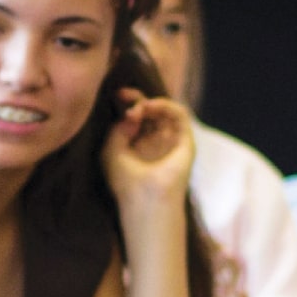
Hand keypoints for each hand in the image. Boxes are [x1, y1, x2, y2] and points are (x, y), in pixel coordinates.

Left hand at [100, 88, 195, 215]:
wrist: (144, 201)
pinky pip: (181, 115)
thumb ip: (118, 128)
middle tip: (125, 95)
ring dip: (151, 102)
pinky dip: (166, 105)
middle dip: (138, 99)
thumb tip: (134, 112)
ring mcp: (171, 141)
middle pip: (151, 110)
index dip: (128, 102)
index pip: (136, 116)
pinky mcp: (185, 141)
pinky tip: (150, 107)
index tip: (118, 96)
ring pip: (165, 110)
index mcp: (138, 144)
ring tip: (138, 108)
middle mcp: (156, 140)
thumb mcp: (112, 151)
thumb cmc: (126, 182)